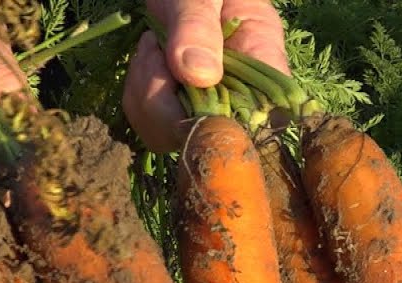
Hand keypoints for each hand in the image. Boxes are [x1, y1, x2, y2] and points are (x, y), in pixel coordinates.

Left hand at [123, 0, 288, 152]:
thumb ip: (198, 26)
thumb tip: (201, 76)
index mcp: (263, 65)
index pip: (254, 121)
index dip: (214, 121)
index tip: (180, 82)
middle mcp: (242, 96)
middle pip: (207, 137)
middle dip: (165, 102)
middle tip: (157, 51)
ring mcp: (212, 107)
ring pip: (172, 136)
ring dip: (146, 92)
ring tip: (155, 47)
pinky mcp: (184, 112)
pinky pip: (152, 123)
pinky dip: (138, 91)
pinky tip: (150, 58)